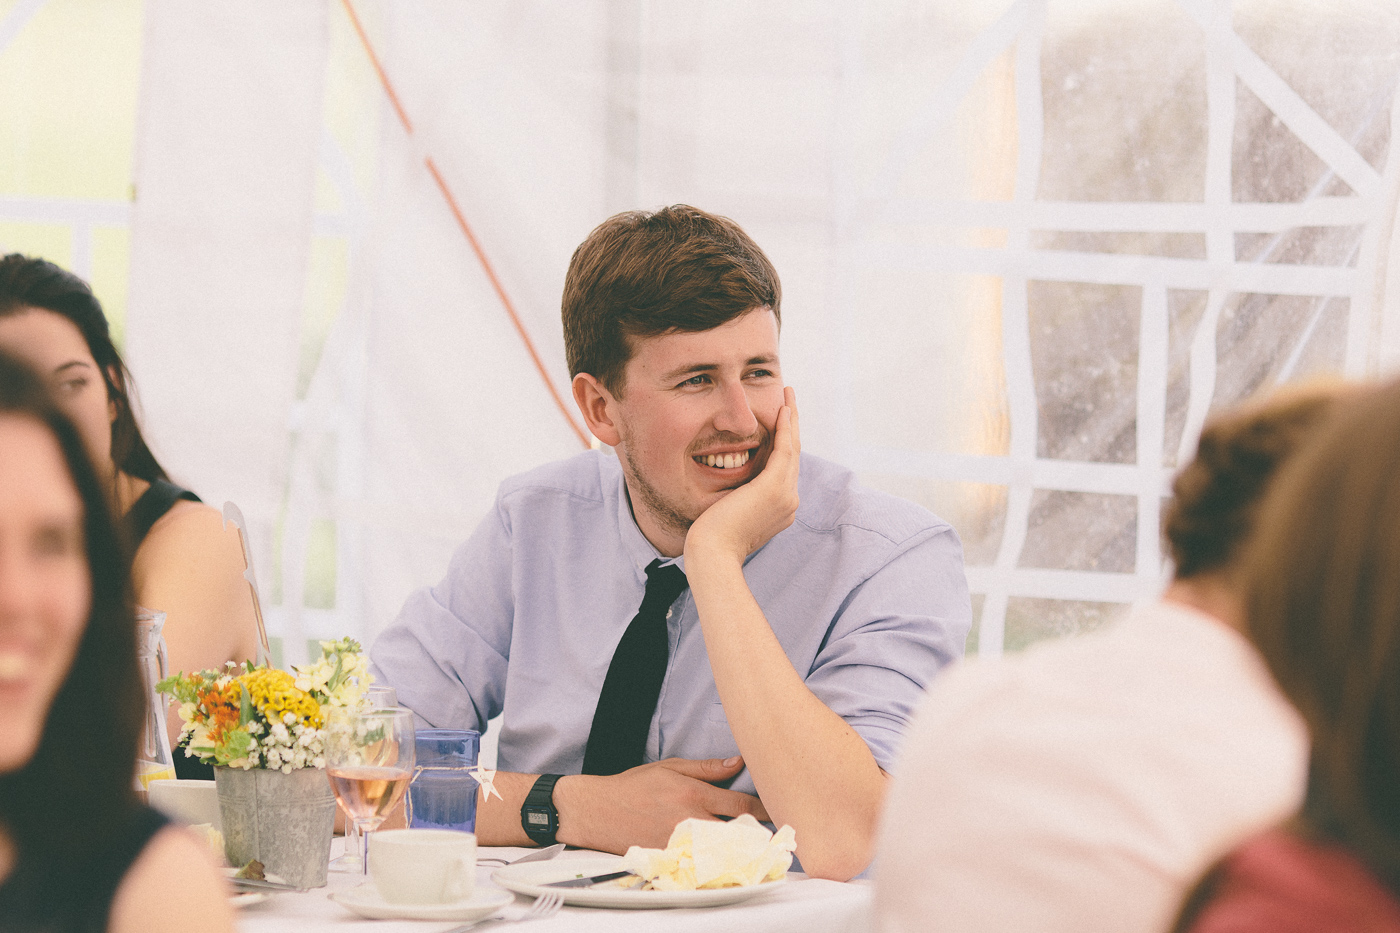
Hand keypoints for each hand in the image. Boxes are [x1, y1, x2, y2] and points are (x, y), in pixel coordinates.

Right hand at [554, 756, 768, 852]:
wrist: (597, 810)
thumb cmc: (633, 786)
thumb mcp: (670, 767)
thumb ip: (706, 768)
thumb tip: (737, 762)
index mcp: (693, 794)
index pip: (740, 805)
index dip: (764, 810)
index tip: (779, 811)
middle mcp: (690, 820)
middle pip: (737, 833)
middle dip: (759, 836)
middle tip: (778, 839)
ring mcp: (680, 843)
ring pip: (722, 853)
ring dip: (742, 853)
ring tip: (760, 853)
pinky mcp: (669, 859)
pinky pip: (699, 865)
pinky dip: (715, 865)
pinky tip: (728, 866)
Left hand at [685, 386, 800, 565]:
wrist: (713, 555)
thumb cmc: (712, 540)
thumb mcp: (729, 516)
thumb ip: (737, 500)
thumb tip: (730, 490)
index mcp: (780, 509)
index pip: (785, 469)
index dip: (785, 443)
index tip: (780, 424)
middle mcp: (789, 501)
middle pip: (794, 455)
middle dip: (793, 426)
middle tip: (790, 401)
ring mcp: (785, 495)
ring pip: (793, 447)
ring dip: (792, 418)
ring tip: (789, 396)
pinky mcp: (774, 487)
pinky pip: (785, 448)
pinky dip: (786, 427)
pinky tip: (783, 409)